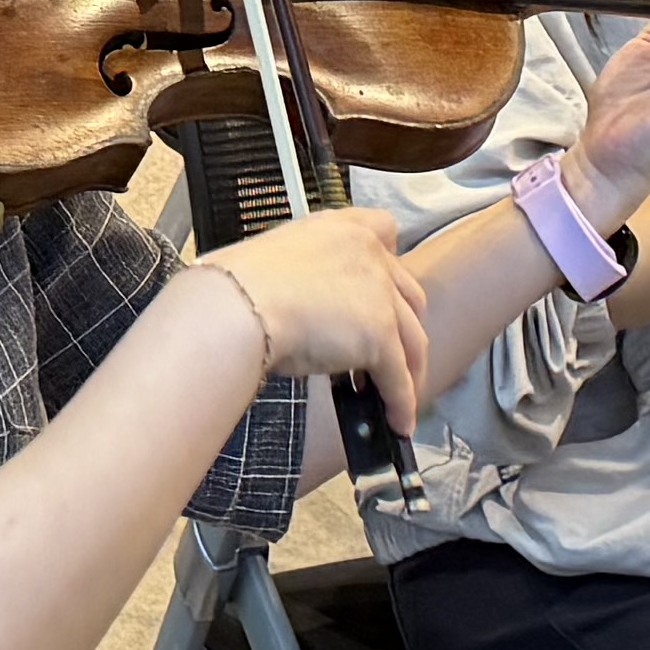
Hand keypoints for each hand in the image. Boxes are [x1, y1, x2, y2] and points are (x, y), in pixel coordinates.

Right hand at [199, 203, 428, 429]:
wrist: (237, 306)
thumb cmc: (237, 288)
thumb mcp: (275, 262)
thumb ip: (304, 277)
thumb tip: (302, 311)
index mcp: (340, 228)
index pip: (383, 229)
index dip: (389, 264)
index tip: (385, 288)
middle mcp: (368, 254)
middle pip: (408, 295)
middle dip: (404, 327)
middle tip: (393, 355)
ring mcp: (379, 295)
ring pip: (412, 339)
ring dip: (410, 372)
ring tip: (399, 398)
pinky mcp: (380, 336)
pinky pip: (399, 377)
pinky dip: (401, 402)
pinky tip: (398, 421)